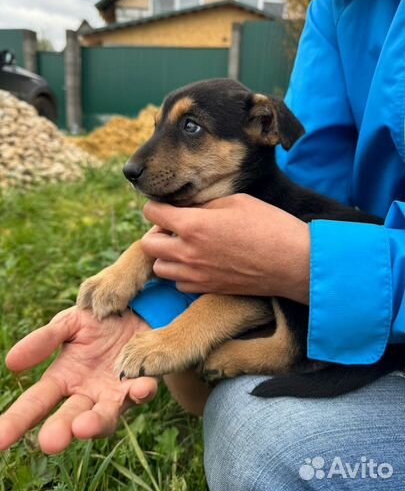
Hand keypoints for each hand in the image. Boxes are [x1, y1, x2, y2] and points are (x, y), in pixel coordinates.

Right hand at [0, 307, 157, 453]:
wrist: (134, 309)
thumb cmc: (96, 322)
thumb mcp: (68, 324)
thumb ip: (44, 340)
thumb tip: (11, 361)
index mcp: (62, 379)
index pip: (35, 404)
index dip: (16, 422)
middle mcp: (87, 394)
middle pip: (69, 418)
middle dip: (60, 431)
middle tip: (50, 441)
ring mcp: (114, 393)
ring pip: (105, 416)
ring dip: (96, 423)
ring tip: (85, 426)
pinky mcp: (141, 384)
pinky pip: (142, 391)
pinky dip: (141, 391)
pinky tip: (140, 388)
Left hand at [142, 194, 309, 303]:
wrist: (293, 262)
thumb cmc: (269, 225)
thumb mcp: (236, 201)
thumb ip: (204, 205)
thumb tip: (187, 209)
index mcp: (193, 225)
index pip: (151, 213)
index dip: (157, 206)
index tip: (167, 206)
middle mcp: (188, 252)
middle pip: (147, 244)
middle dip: (156, 233)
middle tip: (174, 227)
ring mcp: (196, 275)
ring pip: (160, 268)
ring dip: (166, 255)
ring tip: (185, 247)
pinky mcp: (207, 289)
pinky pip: (179, 283)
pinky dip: (181, 273)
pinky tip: (198, 263)